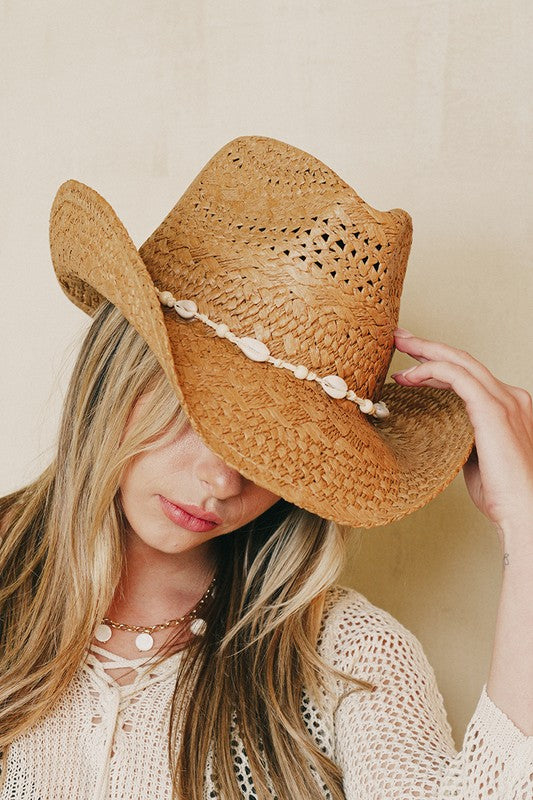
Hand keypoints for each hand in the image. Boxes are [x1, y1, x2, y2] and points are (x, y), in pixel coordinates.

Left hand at [391, 329, 532, 541]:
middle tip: (399, 337)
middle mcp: (510, 396)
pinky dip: (431, 370)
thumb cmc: (501, 493)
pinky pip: (458, 377)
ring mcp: (504, 400)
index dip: (437, 365)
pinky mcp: (494, 409)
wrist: (524, 511)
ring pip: (459, 362)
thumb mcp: (474, 456)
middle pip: (463, 360)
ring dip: (425, 351)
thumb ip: (460, 436)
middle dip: (428, 346)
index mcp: (508, 406)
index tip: (410, 364)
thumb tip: (433, 429)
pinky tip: (410, 375)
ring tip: (398, 344)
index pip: (469, 375)